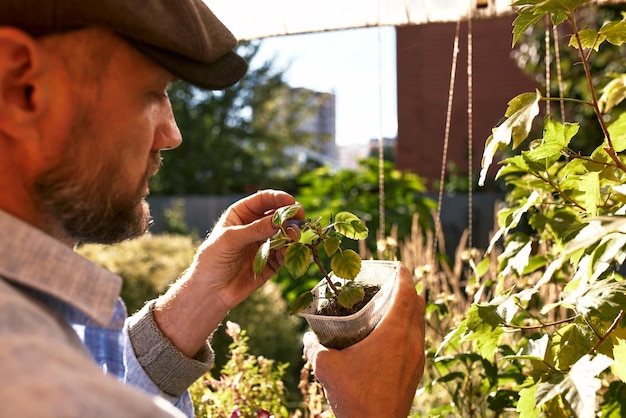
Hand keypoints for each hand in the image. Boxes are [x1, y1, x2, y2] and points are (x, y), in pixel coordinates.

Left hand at [153, 189, 301, 356]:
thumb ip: (255, 229)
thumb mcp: (231, 240)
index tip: (291, 202)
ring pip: (285, 233)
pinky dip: (289, 252)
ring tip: (293, 237)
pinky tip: (287, 252)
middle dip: (290, 215)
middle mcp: (255, 227)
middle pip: (278, 214)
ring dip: (292, 233)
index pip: (263, 200)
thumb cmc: (213, 260)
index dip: (278, 198)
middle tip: (300, 217)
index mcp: (242, 215)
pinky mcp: (271, 262)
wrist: (211, 292)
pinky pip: (285, 254)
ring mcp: (264, 244)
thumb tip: (279, 220)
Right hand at [303, 265, 424, 417]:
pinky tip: (388, 338)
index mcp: (395, 332)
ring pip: (420, 322)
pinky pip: (417, 340)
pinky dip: (408, 330)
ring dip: (408, 310)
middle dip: (406, 289)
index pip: (408, 290)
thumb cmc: (354, 397)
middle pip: (419, 303)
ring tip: (387, 308)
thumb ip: (315, 347)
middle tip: (386, 285)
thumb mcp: (326, 367)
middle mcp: (413, 341)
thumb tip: (308, 337)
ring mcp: (418, 358)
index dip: (402, 273)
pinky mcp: (417, 372)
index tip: (394, 265)